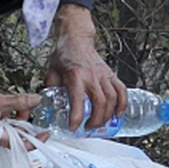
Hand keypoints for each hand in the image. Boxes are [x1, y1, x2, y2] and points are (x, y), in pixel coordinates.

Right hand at [0, 90, 41, 142]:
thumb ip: (19, 101)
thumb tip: (36, 100)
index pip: (23, 145)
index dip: (36, 140)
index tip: (45, 133)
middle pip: (16, 135)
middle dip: (22, 121)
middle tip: (23, 107)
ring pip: (8, 130)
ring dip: (13, 118)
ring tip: (12, 104)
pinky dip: (4, 118)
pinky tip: (2, 108)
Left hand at [44, 4, 126, 130]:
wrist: (76, 39)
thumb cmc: (64, 55)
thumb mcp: (51, 73)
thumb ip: (50, 91)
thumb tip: (46, 106)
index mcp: (75, 76)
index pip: (78, 101)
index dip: (77, 117)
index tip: (73, 127)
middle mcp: (92, 76)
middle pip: (100, 103)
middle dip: (95, 120)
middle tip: (87, 128)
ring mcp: (103, 75)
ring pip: (112, 99)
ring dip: (107, 115)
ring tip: (99, 123)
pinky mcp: (111, 74)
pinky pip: (121, 91)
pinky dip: (122, 104)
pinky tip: (118, 114)